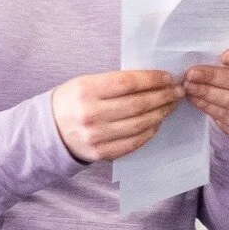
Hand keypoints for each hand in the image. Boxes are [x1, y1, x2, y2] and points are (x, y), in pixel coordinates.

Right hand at [50, 70, 182, 162]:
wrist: (50, 129)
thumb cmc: (74, 101)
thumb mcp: (86, 83)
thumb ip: (114, 82)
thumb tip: (152, 80)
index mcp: (85, 90)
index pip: (127, 83)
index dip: (152, 79)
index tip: (168, 77)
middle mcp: (91, 114)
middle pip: (137, 104)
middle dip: (162, 96)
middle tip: (177, 91)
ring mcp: (97, 136)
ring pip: (139, 124)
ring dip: (161, 113)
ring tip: (171, 105)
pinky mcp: (102, 153)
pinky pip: (134, 142)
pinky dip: (150, 131)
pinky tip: (158, 122)